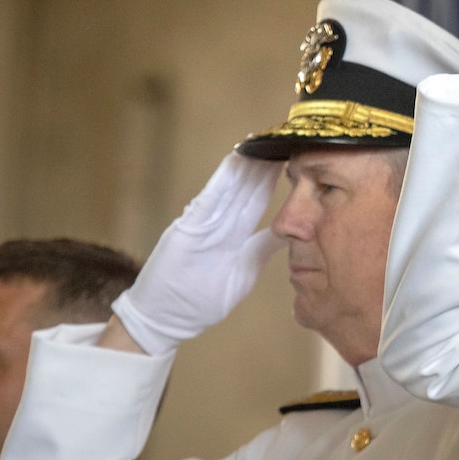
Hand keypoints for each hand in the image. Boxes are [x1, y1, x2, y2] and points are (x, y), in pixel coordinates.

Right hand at [110, 153, 285, 355]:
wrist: (164, 321)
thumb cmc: (199, 302)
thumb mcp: (241, 274)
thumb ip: (260, 252)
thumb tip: (287, 236)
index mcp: (233, 237)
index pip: (258, 202)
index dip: (273, 181)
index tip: (294, 161)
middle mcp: (219, 225)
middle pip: (247, 189)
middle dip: (265, 165)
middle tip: (284, 138)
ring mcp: (202, 225)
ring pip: (230, 188)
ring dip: (247, 165)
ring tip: (264, 141)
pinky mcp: (186, 229)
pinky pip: (208, 200)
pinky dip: (221, 181)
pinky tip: (235, 161)